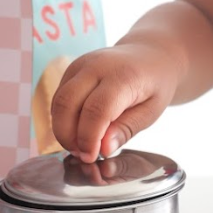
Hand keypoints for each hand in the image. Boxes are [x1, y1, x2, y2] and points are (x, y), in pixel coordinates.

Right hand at [50, 42, 180, 161]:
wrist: (149, 55)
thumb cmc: (153, 85)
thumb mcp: (151, 111)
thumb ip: (126, 129)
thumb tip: (104, 150)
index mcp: (122, 76)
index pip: (96, 110)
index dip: (89, 138)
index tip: (91, 157)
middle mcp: (96, 66)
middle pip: (67, 104)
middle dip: (68, 136)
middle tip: (82, 154)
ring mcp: (80, 65)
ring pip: (58, 102)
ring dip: (63, 130)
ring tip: (80, 145)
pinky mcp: (71, 69)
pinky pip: (58, 98)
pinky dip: (62, 119)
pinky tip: (78, 130)